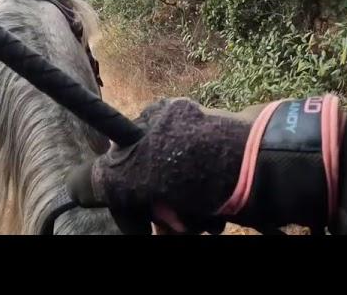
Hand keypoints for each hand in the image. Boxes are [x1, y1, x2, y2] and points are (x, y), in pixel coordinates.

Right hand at [67, 98, 250, 233]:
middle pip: (144, 188)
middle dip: (158, 214)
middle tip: (176, 223)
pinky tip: (214, 216)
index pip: (115, 166)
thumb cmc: (204, 164)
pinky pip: (195, 203)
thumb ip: (106, 179)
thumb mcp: (146, 169)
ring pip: (170, 201)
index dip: (123, 200)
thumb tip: (74, 186)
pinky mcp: (217, 174)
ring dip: (181, 220)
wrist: (272, 169)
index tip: (137, 225)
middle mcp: (170, 135)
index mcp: (149, 123)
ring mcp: (195, 155)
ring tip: (201, 219)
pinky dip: (202, 217)